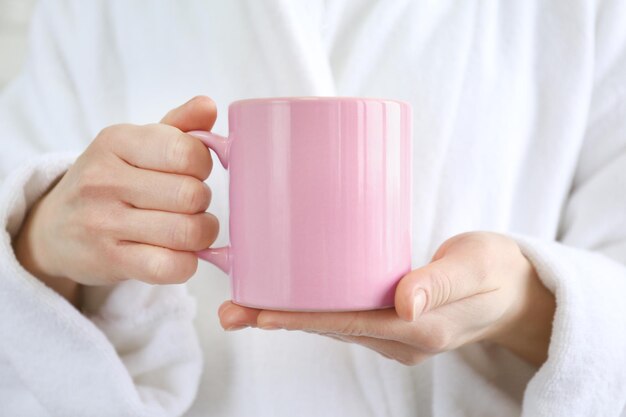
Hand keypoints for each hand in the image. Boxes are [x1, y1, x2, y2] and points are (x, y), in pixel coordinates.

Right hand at [13, 96, 218, 303]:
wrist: (54, 229)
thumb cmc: (111, 181)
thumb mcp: (137, 145)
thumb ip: (178, 125)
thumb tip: (209, 105)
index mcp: (116, 141)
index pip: (186, 152)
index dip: (203, 164)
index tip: (192, 172)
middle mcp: (104, 179)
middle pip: (192, 195)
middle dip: (203, 203)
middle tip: (191, 205)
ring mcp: (103, 222)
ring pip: (187, 232)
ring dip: (201, 234)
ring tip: (189, 229)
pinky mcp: (108, 260)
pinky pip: (170, 267)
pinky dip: (187, 263)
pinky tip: (179, 254)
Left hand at [218, 232, 555, 366]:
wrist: (515, 289)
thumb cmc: (497, 271)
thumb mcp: (476, 267)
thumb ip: (443, 282)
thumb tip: (405, 303)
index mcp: (420, 329)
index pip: (349, 325)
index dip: (301, 319)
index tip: (259, 312)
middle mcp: (402, 338)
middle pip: (330, 329)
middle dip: (280, 320)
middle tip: (232, 309)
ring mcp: (397, 333)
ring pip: (334, 325)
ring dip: (290, 314)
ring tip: (246, 302)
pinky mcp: (394, 320)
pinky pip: (347, 316)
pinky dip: (314, 307)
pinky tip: (291, 293)